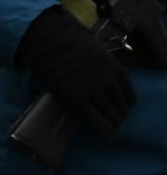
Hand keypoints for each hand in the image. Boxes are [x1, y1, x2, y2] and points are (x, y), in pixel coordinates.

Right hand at [16, 6, 135, 140]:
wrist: (47, 38)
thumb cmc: (64, 38)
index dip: (128, 102)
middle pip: (120, 103)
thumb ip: (97, 61)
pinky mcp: (75, 96)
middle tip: (115, 122)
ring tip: (110, 131)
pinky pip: (92, 118)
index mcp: (112, 65)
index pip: (128, 90)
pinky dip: (101, 130)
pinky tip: (105, 136)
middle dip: (119, 115)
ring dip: (112, 124)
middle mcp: (106, 78)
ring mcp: (92, 88)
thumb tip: (92, 69)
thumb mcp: (91, 47)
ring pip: (109, 112)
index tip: (125, 108)